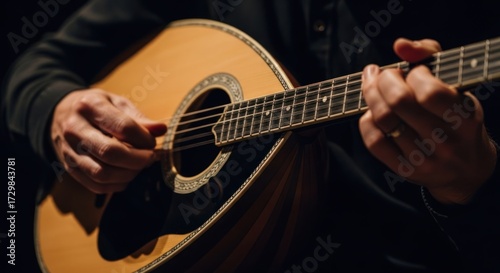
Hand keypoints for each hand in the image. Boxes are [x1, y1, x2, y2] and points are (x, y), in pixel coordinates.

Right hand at [51, 88, 166, 193]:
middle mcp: (75, 129)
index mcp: (89, 106)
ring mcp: (69, 151)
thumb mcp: (116, 103)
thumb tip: (161, 129)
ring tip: (139, 165)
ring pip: (102, 173)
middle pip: (111, 153)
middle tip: (150, 157)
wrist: (59, 114)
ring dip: (128, 174)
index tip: (152, 141)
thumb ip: (139, 118)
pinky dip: (117, 184)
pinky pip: (96, 185)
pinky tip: (126, 174)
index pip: (123, 127)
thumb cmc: (95, 108)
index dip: (144, 138)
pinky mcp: (70, 168)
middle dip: (138, 159)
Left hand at [359, 38, 496, 203]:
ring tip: (372, 86)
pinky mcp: (405, 170)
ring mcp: (424, 159)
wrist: (465, 169)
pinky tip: (372, 112)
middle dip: (383, 80)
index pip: (430, 92)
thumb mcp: (456, 84)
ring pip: (383, 120)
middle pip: (399, 103)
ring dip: (371, 96)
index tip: (412, 71)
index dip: (414, 74)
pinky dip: (366, 120)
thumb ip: (430, 55)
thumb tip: (400, 45)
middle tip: (382, 74)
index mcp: (464, 118)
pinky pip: (374, 141)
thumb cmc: (455, 116)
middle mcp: (446, 141)